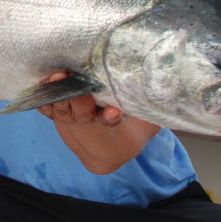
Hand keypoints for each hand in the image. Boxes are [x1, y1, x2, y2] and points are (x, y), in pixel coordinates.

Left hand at [37, 72, 158, 174]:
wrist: (102, 144)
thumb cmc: (127, 123)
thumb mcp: (144, 119)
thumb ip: (154, 109)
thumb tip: (177, 91)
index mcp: (110, 122)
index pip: (110, 120)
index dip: (111, 117)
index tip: (113, 112)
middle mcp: (88, 120)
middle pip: (83, 112)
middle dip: (81, 102)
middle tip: (80, 90)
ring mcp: (69, 116)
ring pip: (63, 108)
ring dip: (59, 94)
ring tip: (58, 77)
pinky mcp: (56, 110)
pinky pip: (47, 106)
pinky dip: (44, 96)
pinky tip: (43, 82)